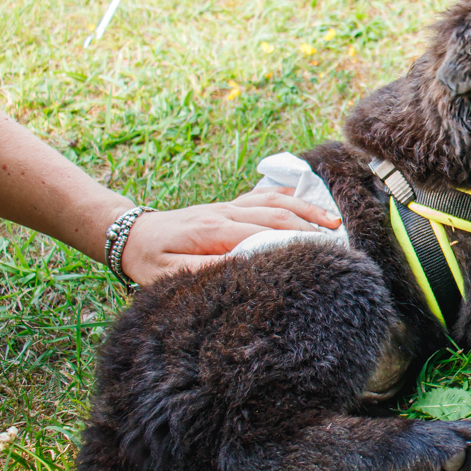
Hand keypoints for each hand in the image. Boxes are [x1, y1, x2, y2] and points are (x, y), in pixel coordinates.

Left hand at [119, 187, 341, 286]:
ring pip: (275, 202)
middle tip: (339, 243)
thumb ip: (204, 270)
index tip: (321, 254)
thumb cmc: (149, 259)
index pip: (264, 233)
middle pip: (277, 216)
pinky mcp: (228, 206)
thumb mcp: (169, 274)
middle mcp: (225, 213)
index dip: (295, 242)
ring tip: (334, 222)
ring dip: (306, 209)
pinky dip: (287, 197)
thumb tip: (242, 268)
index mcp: (214, 230)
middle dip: (311, 227)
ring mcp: (229, 206)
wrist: (131, 235)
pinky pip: (263, 196)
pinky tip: (305, 202)